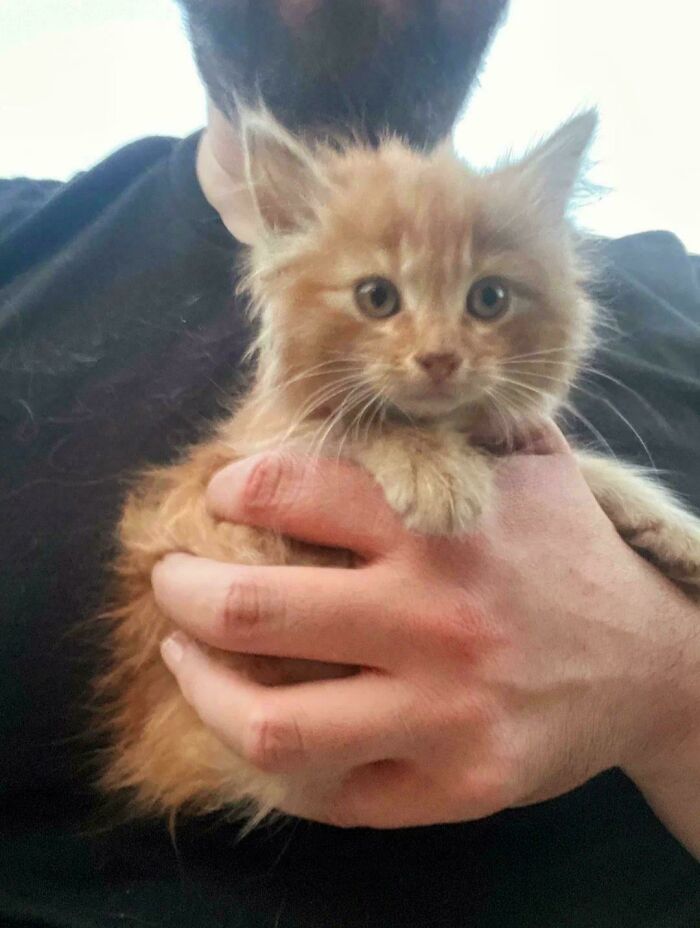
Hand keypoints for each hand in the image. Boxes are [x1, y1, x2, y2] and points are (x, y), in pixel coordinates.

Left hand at [153, 432, 699, 839]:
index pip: (295, 491)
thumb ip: (456, 421)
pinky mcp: (455, 786)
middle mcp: (436, 619)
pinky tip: (264, 722)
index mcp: (442, 527)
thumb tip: (378, 389)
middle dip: (182, 590)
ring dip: (202, 689)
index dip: (234, 490)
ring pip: (273, 725)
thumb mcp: (531, 464)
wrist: (655, 666)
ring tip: (185, 656)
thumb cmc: (573, 557)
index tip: (222, 498)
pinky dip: (278, 763)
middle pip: (255, 609)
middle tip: (169, 580)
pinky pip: (330, 794)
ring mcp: (444, 714)